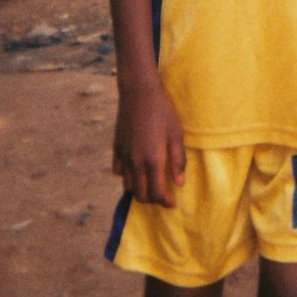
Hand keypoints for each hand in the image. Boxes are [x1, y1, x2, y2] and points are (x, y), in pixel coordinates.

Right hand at [114, 83, 186, 205]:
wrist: (139, 93)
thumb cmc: (162, 112)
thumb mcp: (176, 135)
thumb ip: (178, 161)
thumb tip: (179, 183)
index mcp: (153, 160)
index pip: (157, 193)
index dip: (165, 202)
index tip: (172, 203)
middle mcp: (136, 162)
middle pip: (141, 195)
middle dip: (153, 200)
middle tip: (163, 195)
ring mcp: (124, 156)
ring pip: (128, 186)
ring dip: (139, 190)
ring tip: (150, 184)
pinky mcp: (116, 148)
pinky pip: (119, 172)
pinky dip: (127, 177)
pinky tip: (136, 170)